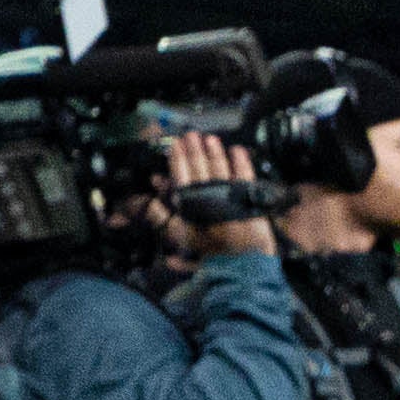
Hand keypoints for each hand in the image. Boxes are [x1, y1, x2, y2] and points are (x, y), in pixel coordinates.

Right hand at [160, 125, 274, 256]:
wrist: (240, 264)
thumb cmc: (208, 253)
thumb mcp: (178, 237)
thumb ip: (160, 218)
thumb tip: (150, 200)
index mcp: (189, 201)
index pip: (180, 174)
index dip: (177, 158)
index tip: (175, 145)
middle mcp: (208, 193)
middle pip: (199, 166)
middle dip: (194, 149)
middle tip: (190, 135)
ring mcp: (230, 193)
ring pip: (219, 166)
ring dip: (214, 150)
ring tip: (210, 138)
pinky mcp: (249, 196)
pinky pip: (244, 174)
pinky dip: (241, 161)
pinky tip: (237, 150)